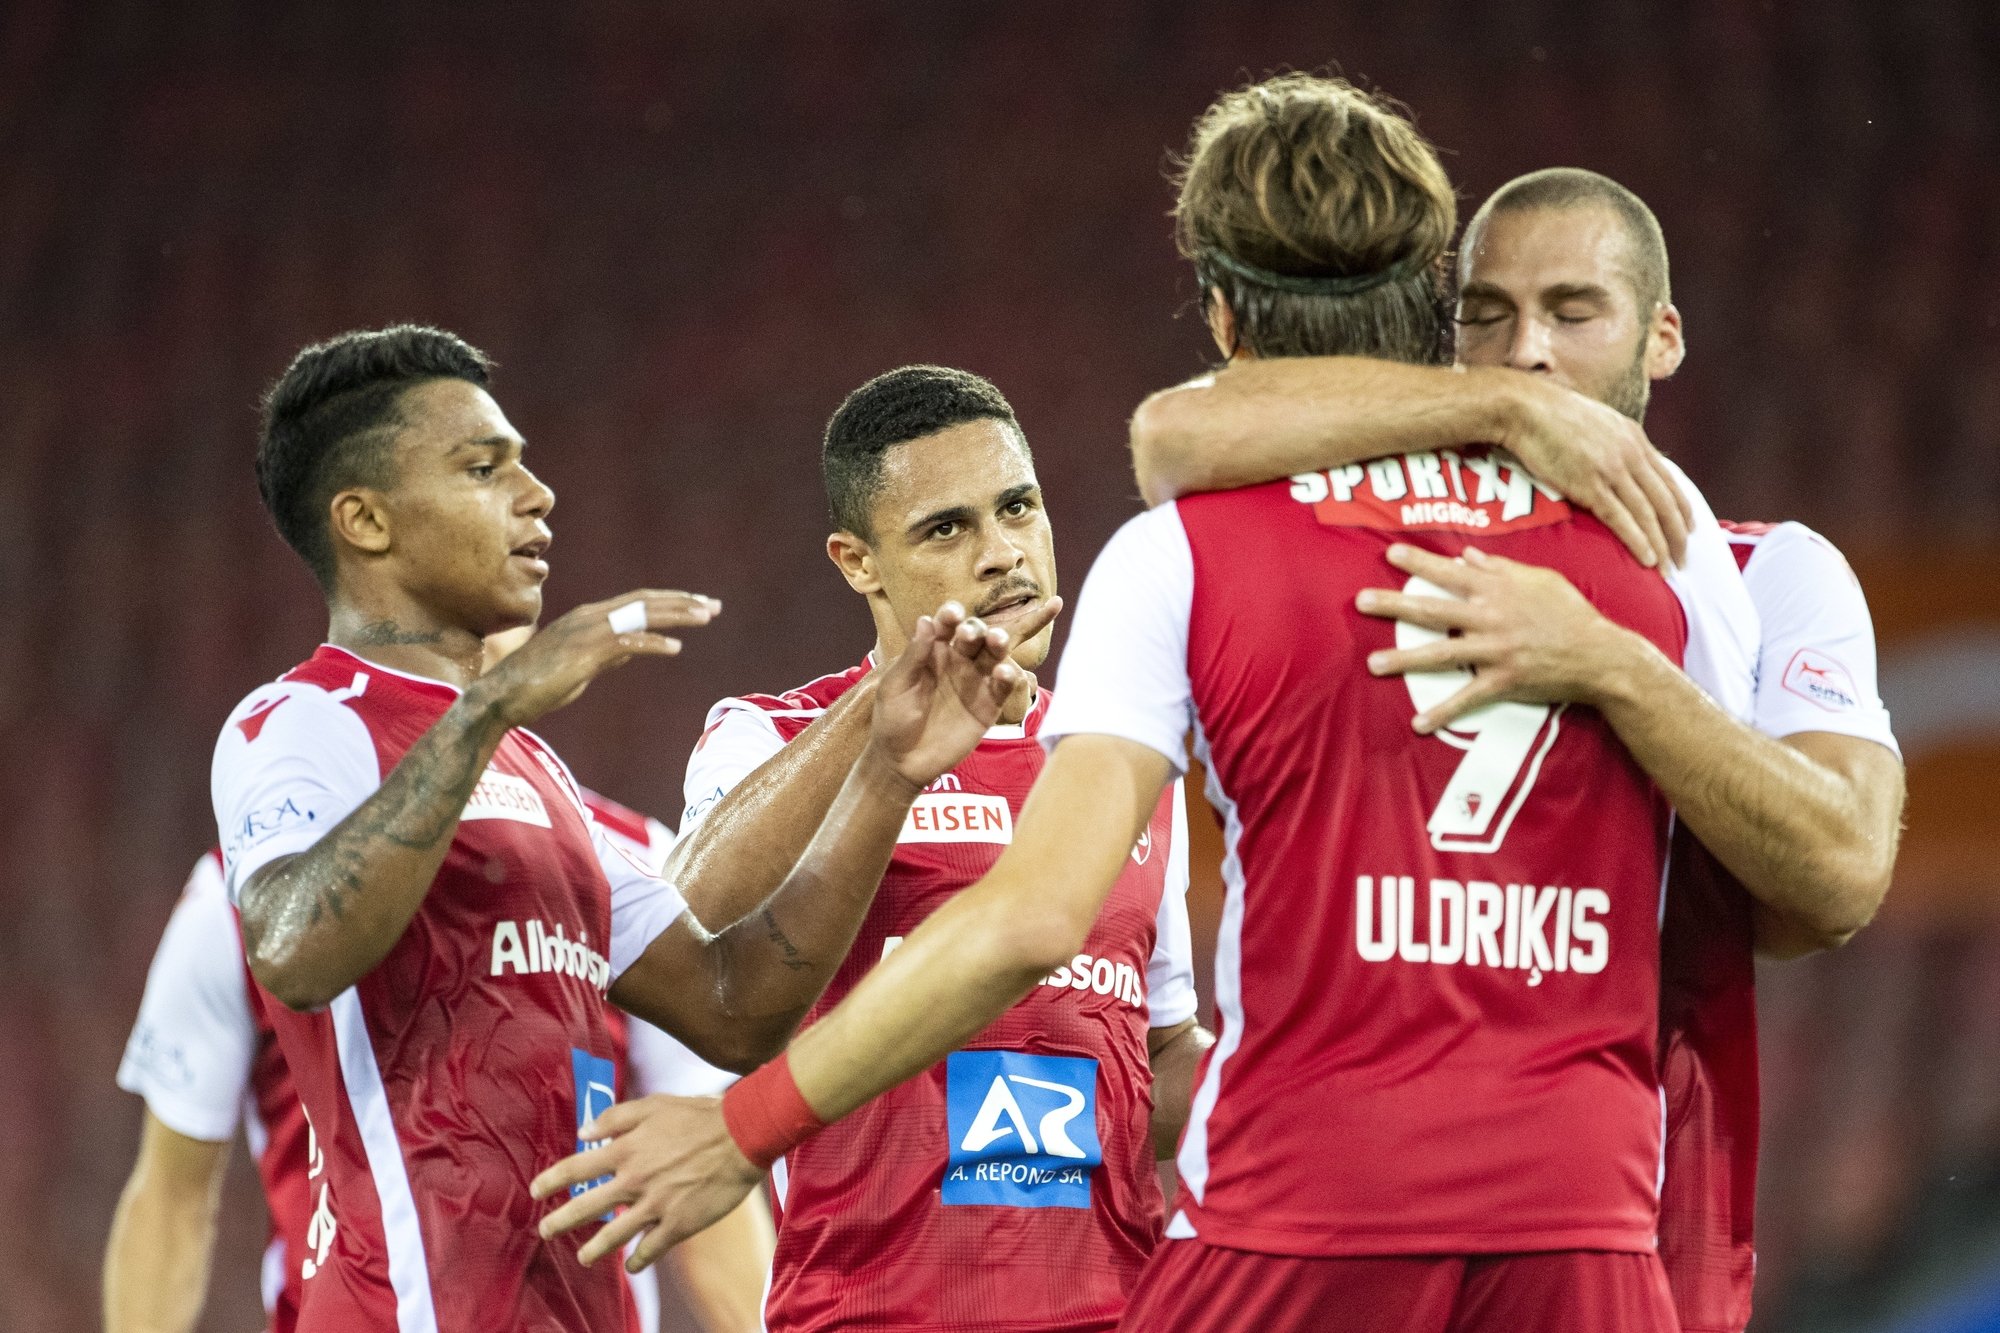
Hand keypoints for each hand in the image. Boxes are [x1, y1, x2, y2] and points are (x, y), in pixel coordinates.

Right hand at [469, 590, 719, 726]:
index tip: (698, 606)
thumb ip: (609, 654)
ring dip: (675, 614)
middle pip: (645, 601)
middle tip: (713, 605)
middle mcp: (589, 617)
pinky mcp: (583, 653)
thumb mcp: (582, 666)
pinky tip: (675, 647)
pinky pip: (625, 642)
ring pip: (639, 614)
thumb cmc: (536, 686)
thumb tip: (635, 649)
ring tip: (705, 616)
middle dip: (682, 602)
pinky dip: (652, 642)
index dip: (670, 602)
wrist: (500, 697)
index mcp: (588, 618)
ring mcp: (585, 632)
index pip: (638, 602)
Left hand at [531, 1094, 760, 1272]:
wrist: (741, 1135)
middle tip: (545, 1230)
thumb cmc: (697, 1116)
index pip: (576, 1168)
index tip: (535, 1190)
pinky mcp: (679, 1223)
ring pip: (614, 1234)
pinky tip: (631, 1265)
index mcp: (625, 1150)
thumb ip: (615, 1117)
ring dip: (594, 1248)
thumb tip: (584, 1131)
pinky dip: (638, 1259)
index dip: (551, 1180)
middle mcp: (634, 1180)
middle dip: (560, 1221)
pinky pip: (651, 1248)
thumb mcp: (653, 1105)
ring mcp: (656, 1204)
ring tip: (582, 1257)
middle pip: (587, 1206)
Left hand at [866, 597, 1062, 788]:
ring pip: (994, 655)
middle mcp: (958, 661)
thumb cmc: (892, 719)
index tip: (952, 614)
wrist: (903, 762)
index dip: (951, 616)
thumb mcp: (896, 686)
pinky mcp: (988, 706)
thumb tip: (926, 620)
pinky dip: (1008, 677)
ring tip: (998, 640)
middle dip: (977, 629)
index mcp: (933, 650)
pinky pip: (1002, 687)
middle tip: (972, 633)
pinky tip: (1004, 673)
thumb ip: (914, 656)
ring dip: (998, 644)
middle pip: (976, 635)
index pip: (946, 625)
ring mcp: (975, 682)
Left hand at [1355, 544, 1644, 731]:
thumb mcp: (1540, 580)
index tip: (1390, 554)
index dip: (1419, 562)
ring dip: (1405, 659)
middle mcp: (1490, 617)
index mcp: (1498, 590)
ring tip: (1373, 663)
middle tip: (1361, 601)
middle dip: (1394, 604)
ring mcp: (1495, 650)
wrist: (1600, 655)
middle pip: (1433, 609)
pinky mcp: (1503, 681)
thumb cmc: (1570, 613)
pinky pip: (1467, 698)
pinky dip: (1442, 712)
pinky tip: (1418, 723)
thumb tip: (1467, 556)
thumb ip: (1501, 568)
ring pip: (1441, 653)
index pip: (1450, 571)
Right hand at [1502, 376, 1690, 568]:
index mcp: (1635, 439)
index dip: (1682, 510)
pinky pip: (1621, 518)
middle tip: (1683, 560)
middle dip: (1678, 535)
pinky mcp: (1589, 484)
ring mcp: (1611, 470)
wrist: (1526, 409)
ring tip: (1669, 568)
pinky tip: (1648, 559)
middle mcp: (1630, 454)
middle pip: (1665, 502)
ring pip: (1648, 513)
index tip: (1688, 531)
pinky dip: (1638, 541)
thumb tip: (1619, 465)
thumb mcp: (1598, 423)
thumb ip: (1615, 444)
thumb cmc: (1552, 417)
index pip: (1670, 481)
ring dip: (1663, 544)